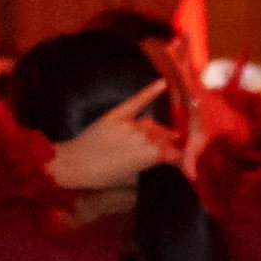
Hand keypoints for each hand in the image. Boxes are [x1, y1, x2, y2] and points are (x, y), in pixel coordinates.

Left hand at [46, 82, 177, 199]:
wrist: (75, 165)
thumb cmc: (102, 176)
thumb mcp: (130, 176)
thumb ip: (148, 164)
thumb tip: (160, 158)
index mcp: (151, 156)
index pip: (175, 153)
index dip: (181, 158)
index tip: (185, 161)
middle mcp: (144, 138)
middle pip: (164, 136)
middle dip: (170, 142)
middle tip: (173, 147)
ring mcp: (131, 125)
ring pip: (151, 123)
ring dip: (157, 130)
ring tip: (162, 134)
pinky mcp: (117, 116)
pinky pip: (137, 101)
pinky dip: (150, 92)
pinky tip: (162, 84)